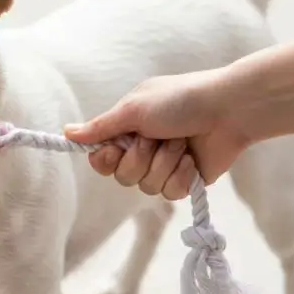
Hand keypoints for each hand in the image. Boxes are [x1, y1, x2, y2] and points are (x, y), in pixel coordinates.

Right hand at [66, 69, 247, 199]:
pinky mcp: (184, 181)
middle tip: (155, 137)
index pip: (101, 159)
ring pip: (146, 187)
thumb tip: (66, 132)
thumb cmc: (180, 100)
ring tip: (179, 143)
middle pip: (122, 177)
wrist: (227, 110)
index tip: (116, 147)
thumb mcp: (133, 110)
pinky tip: (191, 159)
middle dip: (140, 158)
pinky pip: (169, 193)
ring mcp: (164, 167)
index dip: (106, 159)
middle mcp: (143, 150)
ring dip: (163, 163)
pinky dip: (180, 175)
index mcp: (127, 129)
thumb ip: (100, 127)